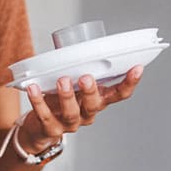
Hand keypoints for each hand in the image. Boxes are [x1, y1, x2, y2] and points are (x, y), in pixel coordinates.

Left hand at [18, 66, 143, 153]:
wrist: (40, 128)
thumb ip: (77, 67)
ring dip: (67, 96)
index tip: (137, 67)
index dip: (130, 82)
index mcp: (98, 100)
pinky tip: (34, 88)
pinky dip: (39, 101)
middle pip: (94, 105)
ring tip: (62, 80)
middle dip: (91, 91)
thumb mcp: (74, 83)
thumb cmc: (59, 99)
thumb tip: (74, 42)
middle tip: (86, 77)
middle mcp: (87, 113)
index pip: (119, 94)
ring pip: (72, 113)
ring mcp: (70, 123)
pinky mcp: (51, 129)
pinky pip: (45, 116)